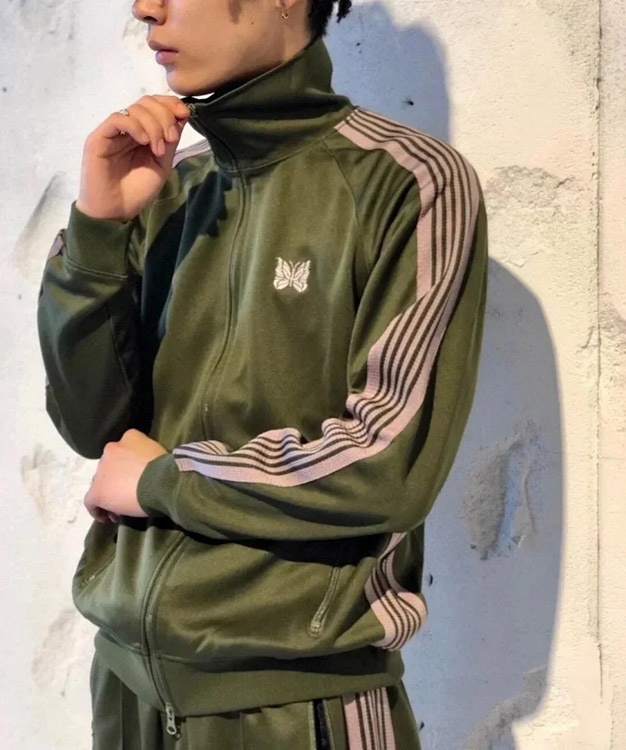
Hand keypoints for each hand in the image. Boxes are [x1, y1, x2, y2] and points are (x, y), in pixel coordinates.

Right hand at [76, 95, 190, 221]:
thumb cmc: (136, 192)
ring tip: (157, 149)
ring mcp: (112, 131)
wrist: (115, 211)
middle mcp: (127, 128)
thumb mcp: (161, 165)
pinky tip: (145, 142)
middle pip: (147, 102)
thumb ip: (169, 142)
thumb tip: (182, 116)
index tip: (185, 114)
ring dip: (154, 125)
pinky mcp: (99, 137)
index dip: (171, 104)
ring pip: (135, 108)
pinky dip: (136, 126)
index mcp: (142, 132)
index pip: (155, 105)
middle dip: (165, 116)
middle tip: (171, 138)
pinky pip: (118, 118)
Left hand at [84, 429, 167, 522]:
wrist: (164, 481)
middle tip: (128, 495)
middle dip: (116, 481)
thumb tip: (146, 470)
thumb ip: (147, 456)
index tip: (136, 480)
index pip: (123, 452)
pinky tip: (106, 518)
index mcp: (129, 437)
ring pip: (100, 483)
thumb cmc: (168, 469)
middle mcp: (112, 449)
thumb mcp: (159, 453)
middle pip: (109, 468)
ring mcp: (102, 470)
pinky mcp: (98, 490)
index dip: (127, 468)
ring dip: (109, 494)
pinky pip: (91, 501)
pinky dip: (97, 510)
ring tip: (120, 508)